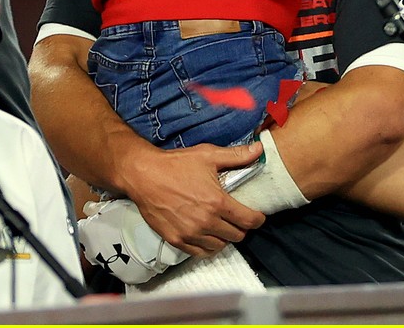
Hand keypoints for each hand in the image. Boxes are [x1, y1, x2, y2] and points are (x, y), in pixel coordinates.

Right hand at [119, 141, 266, 255]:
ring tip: (221, 226)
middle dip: (241, 227)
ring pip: (220, 246)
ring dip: (224, 237)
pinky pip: (200, 253)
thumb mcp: (207, 155)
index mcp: (217, 202)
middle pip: (237, 236)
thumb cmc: (176, 164)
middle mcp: (206, 222)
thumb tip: (260, 150)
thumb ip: (236, 155)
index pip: (249, 221)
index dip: (258, 219)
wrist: (144, 175)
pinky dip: (207, 246)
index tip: (257, 216)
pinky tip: (206, 235)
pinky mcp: (177, 240)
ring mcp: (191, 234)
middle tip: (236, 218)